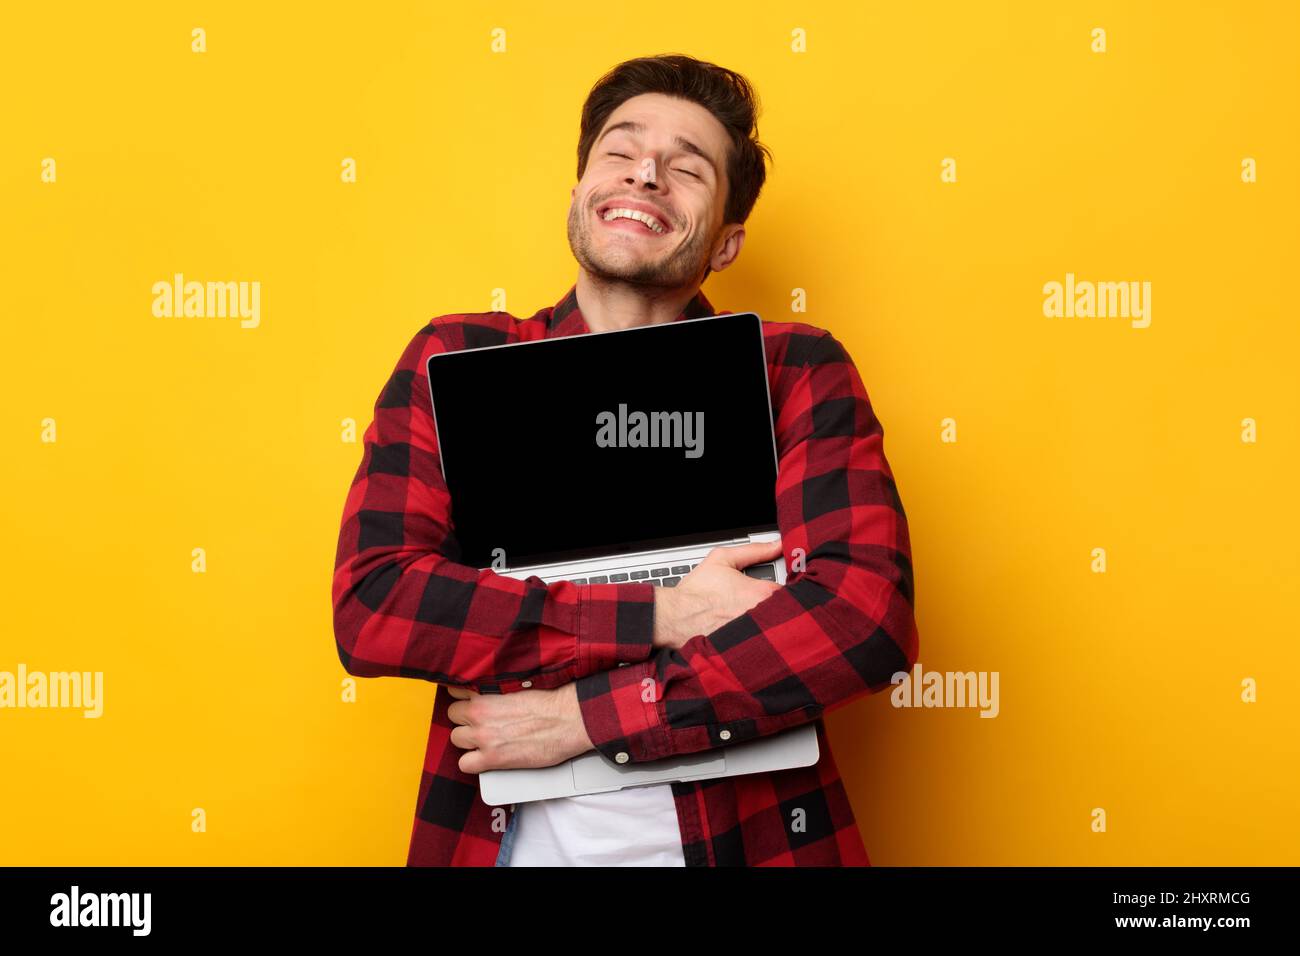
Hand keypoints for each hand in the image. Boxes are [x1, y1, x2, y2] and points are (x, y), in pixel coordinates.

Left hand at [442, 682, 593, 774]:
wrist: (569, 719)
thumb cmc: (552, 700)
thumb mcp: (519, 684)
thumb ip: (498, 687)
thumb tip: (493, 689)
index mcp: (486, 692)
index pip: (455, 691)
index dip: (463, 697)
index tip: (470, 700)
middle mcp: (480, 714)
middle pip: (453, 715)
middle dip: (465, 718)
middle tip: (481, 721)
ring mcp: (484, 737)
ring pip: (456, 738)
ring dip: (468, 740)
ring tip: (484, 739)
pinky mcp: (493, 758)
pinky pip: (465, 764)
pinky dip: (473, 763)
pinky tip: (485, 758)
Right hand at [652, 539, 782, 650]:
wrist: (676, 619)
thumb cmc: (696, 594)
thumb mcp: (722, 559)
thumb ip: (754, 550)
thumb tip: (776, 544)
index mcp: (762, 593)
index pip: (793, 587)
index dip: (790, 582)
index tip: (781, 581)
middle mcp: (763, 616)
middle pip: (789, 608)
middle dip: (784, 602)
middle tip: (767, 598)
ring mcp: (757, 635)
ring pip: (778, 626)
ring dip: (775, 620)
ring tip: (756, 613)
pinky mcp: (749, 650)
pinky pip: (765, 641)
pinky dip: (762, 636)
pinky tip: (752, 630)